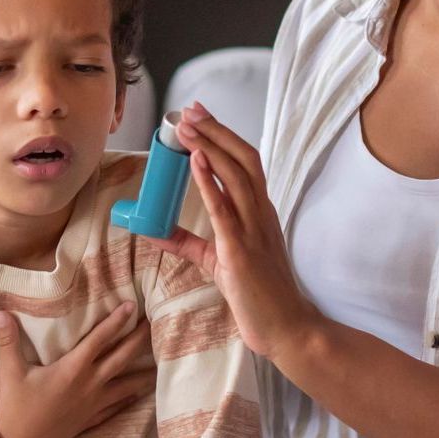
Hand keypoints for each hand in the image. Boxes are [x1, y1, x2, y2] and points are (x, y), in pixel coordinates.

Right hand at [0, 303, 153, 437]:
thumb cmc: (15, 407)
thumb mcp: (10, 372)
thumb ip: (9, 341)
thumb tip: (1, 313)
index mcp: (72, 368)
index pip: (99, 339)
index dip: (116, 321)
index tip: (132, 305)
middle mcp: (89, 384)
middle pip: (121, 358)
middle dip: (139, 339)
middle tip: (155, 323)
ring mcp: (94, 403)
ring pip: (127, 384)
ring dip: (143, 371)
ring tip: (161, 361)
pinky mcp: (91, 419)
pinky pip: (117, 406)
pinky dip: (129, 398)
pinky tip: (139, 393)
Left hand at [143, 102, 319, 360]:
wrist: (285, 327)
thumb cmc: (257, 294)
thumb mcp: (217, 260)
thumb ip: (188, 242)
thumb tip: (153, 230)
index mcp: (259, 212)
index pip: (245, 163)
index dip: (224, 136)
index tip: (201, 116)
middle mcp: (260, 214)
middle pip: (243, 158)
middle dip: (216, 131)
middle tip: (190, 110)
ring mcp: (253, 230)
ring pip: (236, 175)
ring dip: (210, 146)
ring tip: (188, 126)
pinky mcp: (241, 251)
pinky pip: (225, 210)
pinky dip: (209, 182)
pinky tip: (196, 161)